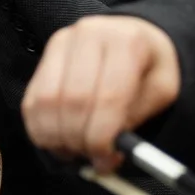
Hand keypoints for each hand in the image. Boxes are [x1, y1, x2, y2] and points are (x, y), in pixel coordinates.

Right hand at [21, 16, 180, 170]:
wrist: (131, 35)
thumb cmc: (148, 67)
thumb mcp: (162, 91)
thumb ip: (136, 120)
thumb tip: (109, 151)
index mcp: (127, 42)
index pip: (108, 97)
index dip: (102, 137)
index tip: (105, 160)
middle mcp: (90, 34)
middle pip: (72, 100)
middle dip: (79, 140)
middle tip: (90, 159)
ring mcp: (62, 42)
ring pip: (45, 102)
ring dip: (56, 137)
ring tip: (74, 150)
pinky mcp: (44, 55)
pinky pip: (32, 101)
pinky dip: (40, 129)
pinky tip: (58, 139)